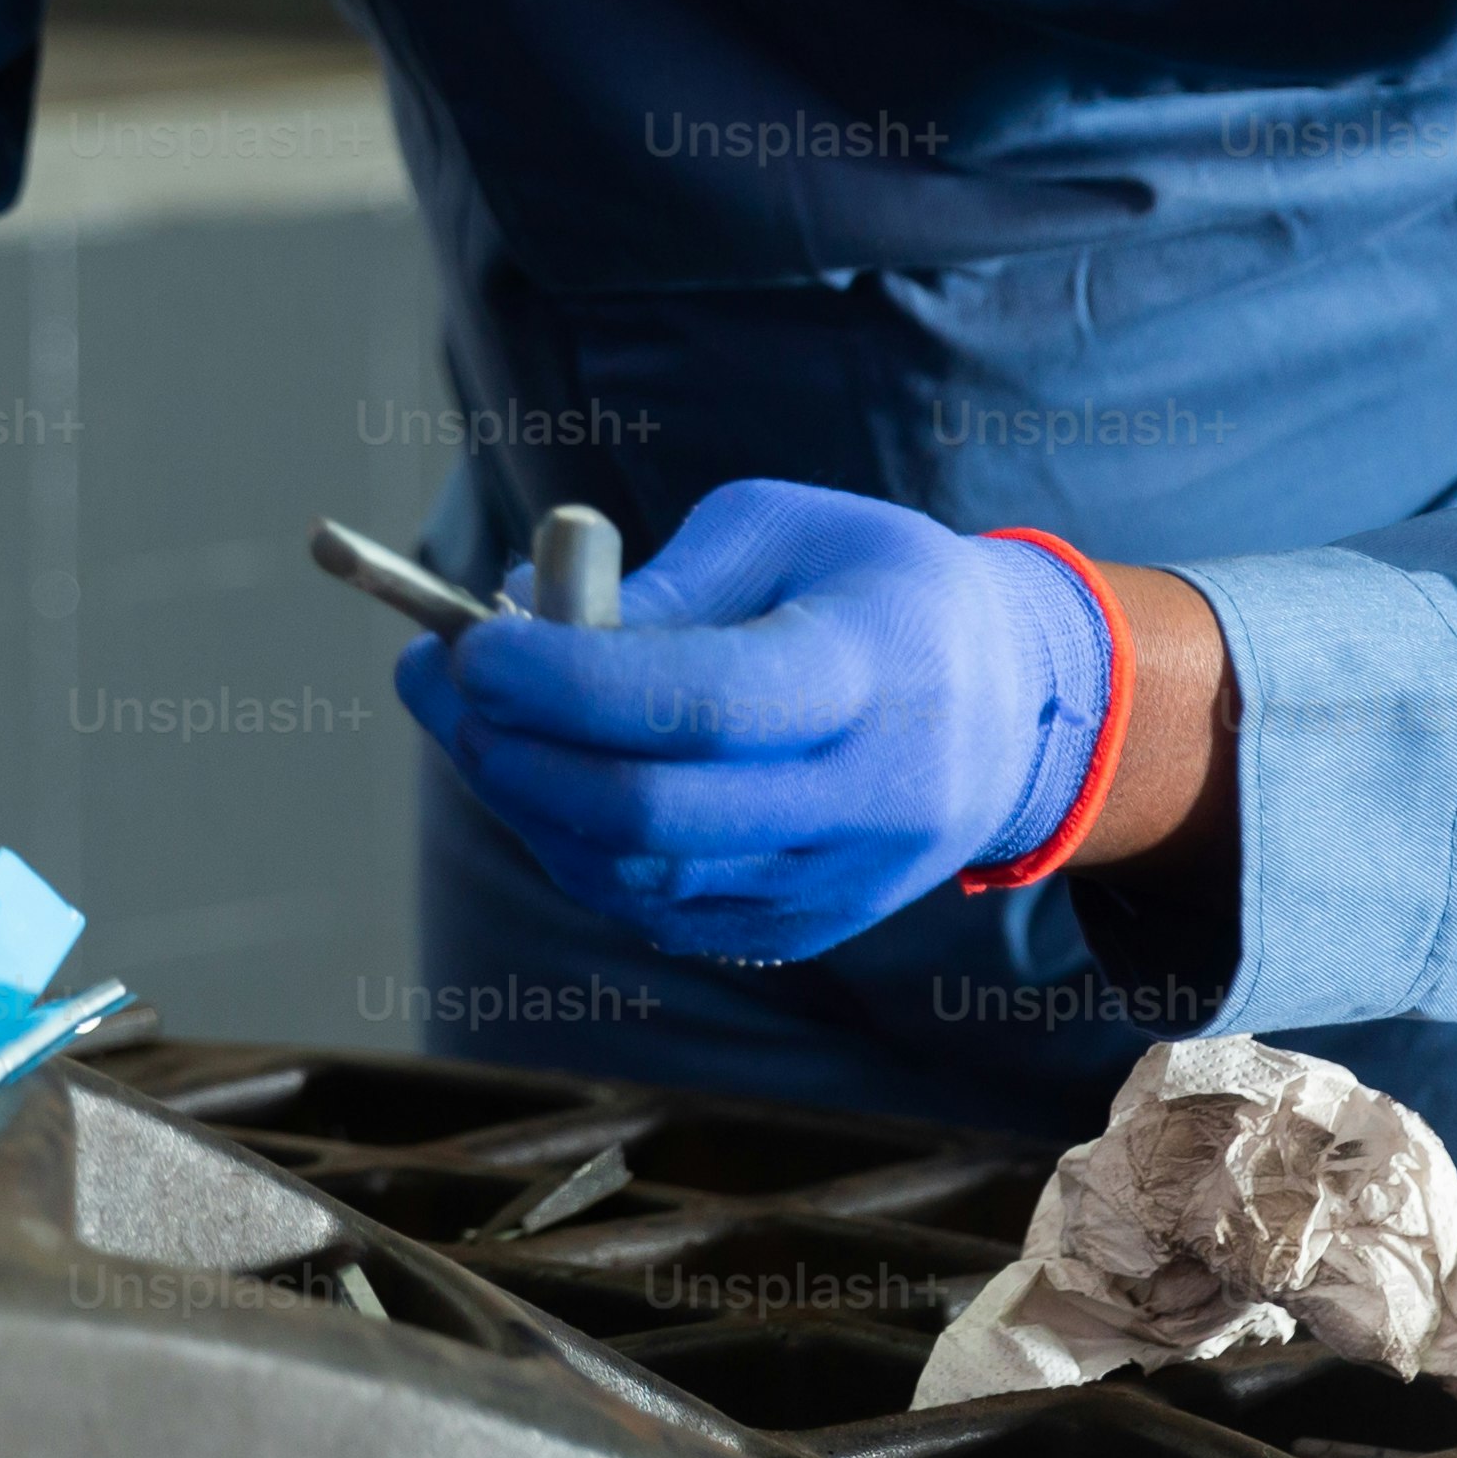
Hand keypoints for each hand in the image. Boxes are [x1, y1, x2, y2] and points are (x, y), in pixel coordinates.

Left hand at [395, 481, 1115, 965]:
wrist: (1014, 709)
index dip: (566, 682)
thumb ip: (666, 582)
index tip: (469, 644)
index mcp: (873, 672)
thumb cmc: (877, 588)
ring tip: (474, 716)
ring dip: (526, 800)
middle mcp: (868, 797)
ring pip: (640, 876)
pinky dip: (573, 845)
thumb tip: (529, 631)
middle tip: (442, 680)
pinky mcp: (804, 928)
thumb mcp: (787, 530)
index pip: (705, 702)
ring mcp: (841, 882)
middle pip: (655, 815)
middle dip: (517, 754)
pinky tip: (540, 772)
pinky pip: (657, 909)